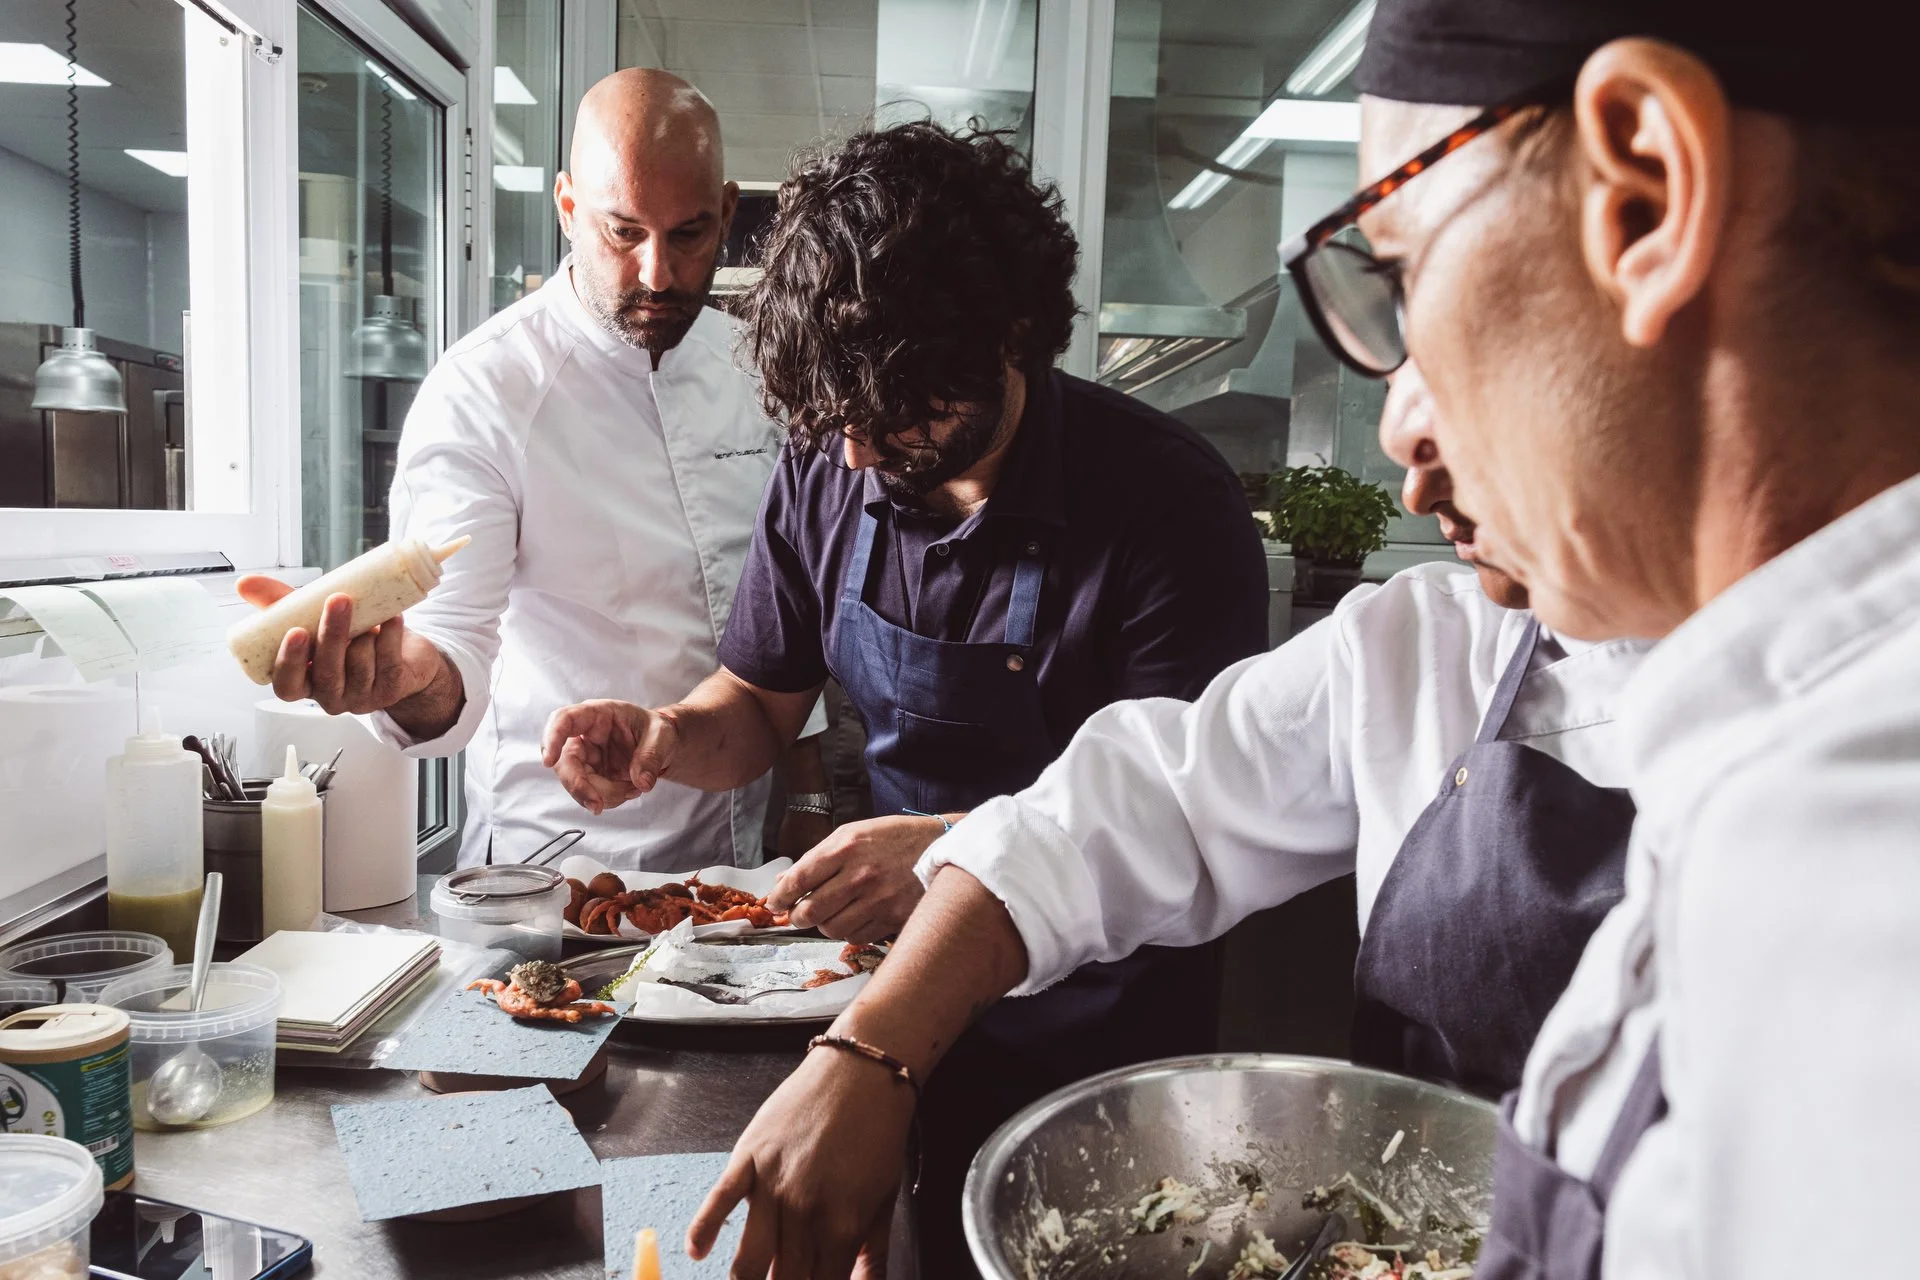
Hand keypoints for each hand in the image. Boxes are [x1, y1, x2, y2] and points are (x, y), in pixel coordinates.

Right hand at [236, 577, 447, 715]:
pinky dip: (391, 634)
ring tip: (371, 616)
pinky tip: (392, 619)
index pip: (288, 686)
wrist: (403, 655)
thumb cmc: (351, 638)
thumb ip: (279, 604)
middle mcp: (331, 695)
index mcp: (305, 682)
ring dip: (366, 634)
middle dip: (333, 633)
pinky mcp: (391, 689)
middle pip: (328, 672)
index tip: (296, 631)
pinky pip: (389, 661)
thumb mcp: (311, 620)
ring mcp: (362, 696)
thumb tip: (245, 583)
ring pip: (360, 664)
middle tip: (338, 600)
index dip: (290, 662)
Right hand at [541, 700, 678, 815]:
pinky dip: (608, 800)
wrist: (662, 747)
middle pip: (564, 761)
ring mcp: (586, 758)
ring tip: (634, 788)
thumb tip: (641, 781)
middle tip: (598, 805)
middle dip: (579, 786)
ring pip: (576, 783)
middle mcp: (584, 736)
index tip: (548, 760)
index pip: (564, 719)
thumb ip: (651, 756)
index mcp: (597, 715)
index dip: (552, 738)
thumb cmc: (657, 731)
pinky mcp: (591, 777)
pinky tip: (629, 790)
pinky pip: (589, 794)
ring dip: (603, 795)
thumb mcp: (662, 736)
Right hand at [688, 1046, 911, 1278]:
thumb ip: (873, 1256)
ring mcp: (772, 1184)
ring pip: (749, 1259)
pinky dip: (703, 1231)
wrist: (862, 1071)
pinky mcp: (749, 1156)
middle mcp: (804, 1212)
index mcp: (843, 1227)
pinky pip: (718, 1200)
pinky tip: (698, 1252)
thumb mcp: (884, 1200)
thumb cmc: (879, 1134)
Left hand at [767, 816, 940, 942]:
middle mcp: (861, 875)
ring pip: (831, 929)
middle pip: (811, 911)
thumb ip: (818, 857)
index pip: (799, 879)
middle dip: (797, 917)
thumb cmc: (895, 837)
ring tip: (829, 913)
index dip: (780, 896)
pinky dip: (848, 931)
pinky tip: (853, 917)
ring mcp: (878, 899)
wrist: (943, 847)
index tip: (775, 903)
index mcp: (847, 847)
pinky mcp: (893, 918)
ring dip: (823, 925)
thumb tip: (782, 882)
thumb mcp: (854, 833)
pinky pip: (856, 937)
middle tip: (797, 914)